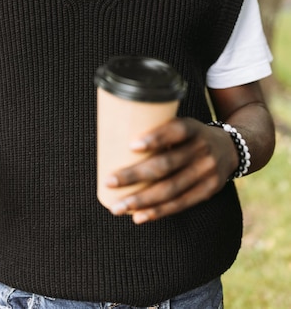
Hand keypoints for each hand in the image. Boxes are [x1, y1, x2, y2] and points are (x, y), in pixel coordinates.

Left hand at [106, 117, 237, 223]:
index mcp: (194, 128)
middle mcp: (202, 150)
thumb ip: (156, 129)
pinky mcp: (208, 191)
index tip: (131, 145)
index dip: (156, 138)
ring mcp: (207, 173)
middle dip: (135, 175)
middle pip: (167, 165)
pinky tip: (138, 217)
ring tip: (117, 207)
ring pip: (171, 189)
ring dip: (141, 201)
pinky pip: (180, 204)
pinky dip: (158, 212)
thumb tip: (113, 138)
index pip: (176, 131)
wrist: (232, 148)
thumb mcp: (182, 124)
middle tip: (109, 181)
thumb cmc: (190, 135)